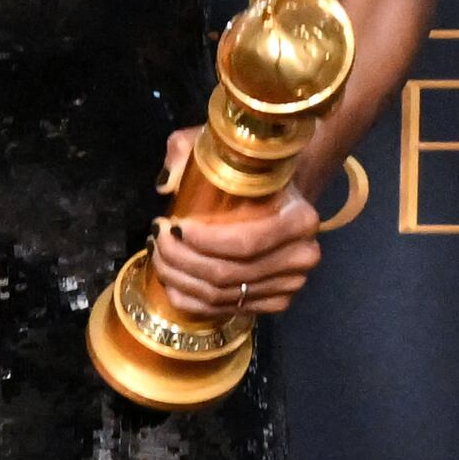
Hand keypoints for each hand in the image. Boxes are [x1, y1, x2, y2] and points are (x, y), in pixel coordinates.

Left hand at [142, 128, 323, 323]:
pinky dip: (191, 299)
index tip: (171, 226)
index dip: (201, 241)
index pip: (244, 243)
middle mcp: (303, 256)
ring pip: (221, 295)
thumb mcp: (223, 149)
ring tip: (158, 256)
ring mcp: (291, 284)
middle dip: (180, 260)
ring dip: (179, 279)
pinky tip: (171, 281)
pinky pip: (225, 310)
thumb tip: (165, 186)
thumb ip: (188, 151)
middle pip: (227, 273)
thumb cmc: (251, 172)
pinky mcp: (275, 303)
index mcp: (301, 219)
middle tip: (155, 239)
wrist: (283, 196)